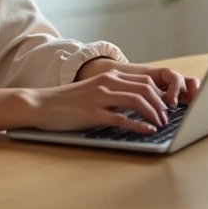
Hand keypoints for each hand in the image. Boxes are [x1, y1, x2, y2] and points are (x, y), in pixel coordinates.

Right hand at [23, 68, 170, 133]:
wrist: (41, 104)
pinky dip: (138, 125)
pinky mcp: (93, 114)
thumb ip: (112, 92)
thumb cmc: (66, 101)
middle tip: (166, 117)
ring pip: (137, 101)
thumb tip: (133, 104)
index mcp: (108, 76)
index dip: (159, 94)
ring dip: (153, 113)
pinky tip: (146, 131)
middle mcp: (106, 83)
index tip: (165, 106)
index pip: (143, 81)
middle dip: (160, 104)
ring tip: (160, 124)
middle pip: (145, 89)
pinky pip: (121, 119)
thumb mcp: (92, 90)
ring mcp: (100, 98)